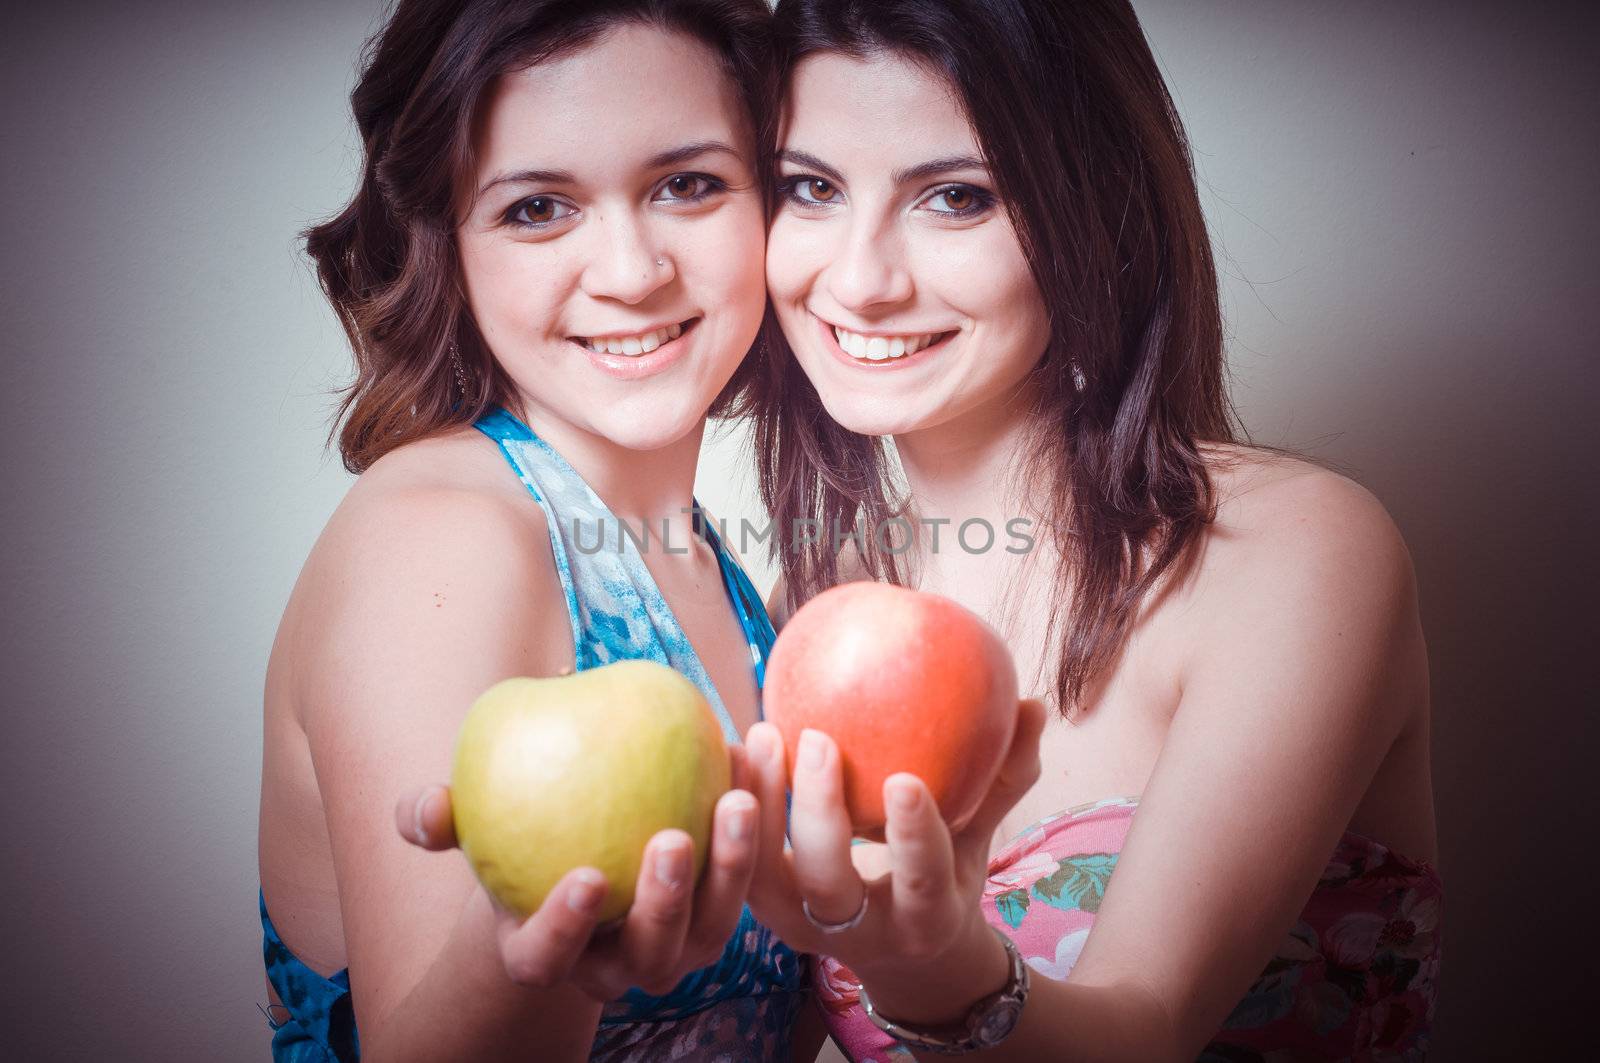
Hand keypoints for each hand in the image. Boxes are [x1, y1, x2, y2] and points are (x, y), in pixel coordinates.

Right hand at [393, 746, 758, 1001]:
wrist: (576, 851)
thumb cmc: (513, 841)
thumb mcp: (472, 829)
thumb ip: (441, 820)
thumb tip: (423, 805)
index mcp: (546, 952)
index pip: (550, 957)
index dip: (566, 927)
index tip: (586, 877)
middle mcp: (617, 966)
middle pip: (648, 954)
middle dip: (663, 903)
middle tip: (671, 838)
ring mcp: (676, 947)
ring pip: (714, 924)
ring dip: (733, 862)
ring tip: (736, 797)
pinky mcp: (721, 910)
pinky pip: (748, 872)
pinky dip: (758, 819)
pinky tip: (753, 752)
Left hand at [744, 699, 1046, 987]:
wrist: (903, 960)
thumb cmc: (946, 877)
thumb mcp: (981, 839)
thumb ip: (1004, 778)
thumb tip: (1034, 705)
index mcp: (925, 917)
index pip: (921, 879)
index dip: (913, 836)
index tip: (904, 780)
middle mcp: (861, 933)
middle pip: (827, 883)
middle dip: (817, 814)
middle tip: (815, 738)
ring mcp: (805, 930)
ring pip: (766, 880)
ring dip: (759, 807)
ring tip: (761, 734)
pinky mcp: (768, 916)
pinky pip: (739, 865)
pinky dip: (735, 808)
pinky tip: (731, 749)